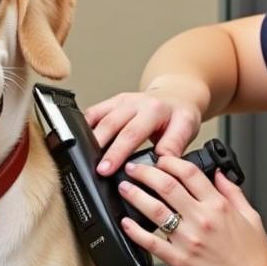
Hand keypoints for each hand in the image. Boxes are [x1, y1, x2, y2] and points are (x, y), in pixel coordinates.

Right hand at [85, 86, 202, 175]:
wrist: (176, 95)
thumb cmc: (179, 115)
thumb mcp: (186, 128)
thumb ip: (174, 145)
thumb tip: (161, 162)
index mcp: (154, 109)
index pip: (132, 133)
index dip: (118, 153)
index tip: (107, 170)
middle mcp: (135, 102)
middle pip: (111, 126)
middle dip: (100, 149)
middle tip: (95, 170)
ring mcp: (121, 101)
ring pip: (98, 118)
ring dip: (89, 139)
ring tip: (83, 159)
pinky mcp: (111, 102)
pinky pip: (93, 113)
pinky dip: (84, 127)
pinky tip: (80, 142)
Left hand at [117, 155, 266, 265]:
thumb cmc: (254, 258)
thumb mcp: (251, 217)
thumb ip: (233, 193)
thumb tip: (219, 174)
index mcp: (219, 206)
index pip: (189, 173)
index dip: (170, 161)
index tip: (161, 159)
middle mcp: (202, 220)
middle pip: (166, 186)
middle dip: (145, 172)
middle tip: (133, 168)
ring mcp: (189, 241)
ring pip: (155, 210)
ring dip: (135, 195)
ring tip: (125, 188)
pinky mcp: (179, 261)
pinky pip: (151, 243)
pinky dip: (135, 231)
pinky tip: (126, 223)